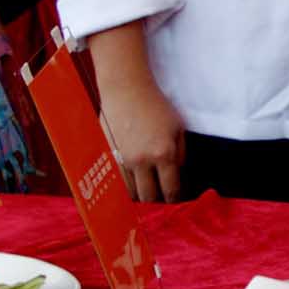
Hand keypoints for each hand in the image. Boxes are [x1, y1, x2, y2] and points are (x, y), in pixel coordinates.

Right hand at [96, 62, 186, 204]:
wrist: (126, 89)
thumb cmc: (156, 105)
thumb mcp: (178, 128)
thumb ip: (180, 154)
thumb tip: (177, 175)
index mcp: (164, 154)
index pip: (171, 190)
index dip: (174, 199)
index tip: (174, 199)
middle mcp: (142, 160)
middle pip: (149, 196)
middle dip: (156, 199)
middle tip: (158, 194)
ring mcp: (123, 158)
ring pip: (129, 192)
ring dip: (138, 193)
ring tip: (143, 187)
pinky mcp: (108, 154)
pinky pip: (115, 180)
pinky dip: (123, 184)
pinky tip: (129, 179)